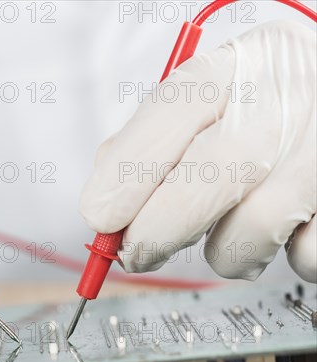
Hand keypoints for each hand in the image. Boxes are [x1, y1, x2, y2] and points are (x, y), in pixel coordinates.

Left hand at [80, 21, 315, 282]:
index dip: (125, 175)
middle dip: (155, 231)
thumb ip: (147, 142)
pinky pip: (301, 256)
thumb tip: (104, 207)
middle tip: (135, 251)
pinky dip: (279, 255)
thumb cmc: (251, 109)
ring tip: (229, 226)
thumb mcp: (199, 101)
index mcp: (229, 71)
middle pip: (207, 177)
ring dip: (224, 250)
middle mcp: (283, 103)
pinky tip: (280, 225)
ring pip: (251, 232)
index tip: (99, 217)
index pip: (169, 115)